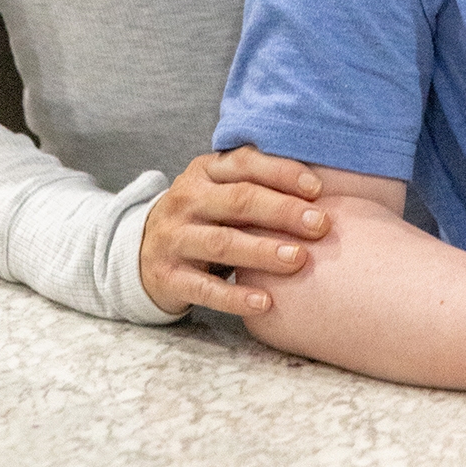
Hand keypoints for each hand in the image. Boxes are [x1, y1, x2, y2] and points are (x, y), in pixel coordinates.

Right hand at [138, 149, 333, 317]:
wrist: (140, 253)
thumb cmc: (202, 220)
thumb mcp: (218, 191)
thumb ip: (258, 184)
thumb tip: (325, 189)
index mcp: (203, 173)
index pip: (243, 163)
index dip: (281, 173)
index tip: (318, 189)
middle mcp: (186, 200)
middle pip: (236, 200)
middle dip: (281, 211)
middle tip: (320, 225)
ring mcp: (173, 238)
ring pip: (221, 243)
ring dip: (262, 251)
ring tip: (298, 259)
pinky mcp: (167, 276)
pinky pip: (203, 288)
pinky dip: (235, 297)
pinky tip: (266, 303)